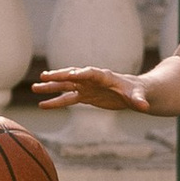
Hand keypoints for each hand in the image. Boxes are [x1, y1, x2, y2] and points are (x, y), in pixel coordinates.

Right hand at [33, 65, 152, 115]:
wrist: (133, 93)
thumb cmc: (136, 92)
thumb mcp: (138, 96)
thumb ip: (138, 100)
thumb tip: (144, 107)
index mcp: (104, 76)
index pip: (91, 73)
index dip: (82, 74)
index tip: (71, 75)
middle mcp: (91, 79)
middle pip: (72, 76)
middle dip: (59, 76)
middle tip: (44, 76)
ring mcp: (86, 87)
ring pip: (65, 86)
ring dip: (51, 87)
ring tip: (35, 88)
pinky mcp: (84, 96)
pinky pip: (67, 98)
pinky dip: (56, 101)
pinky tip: (43, 105)